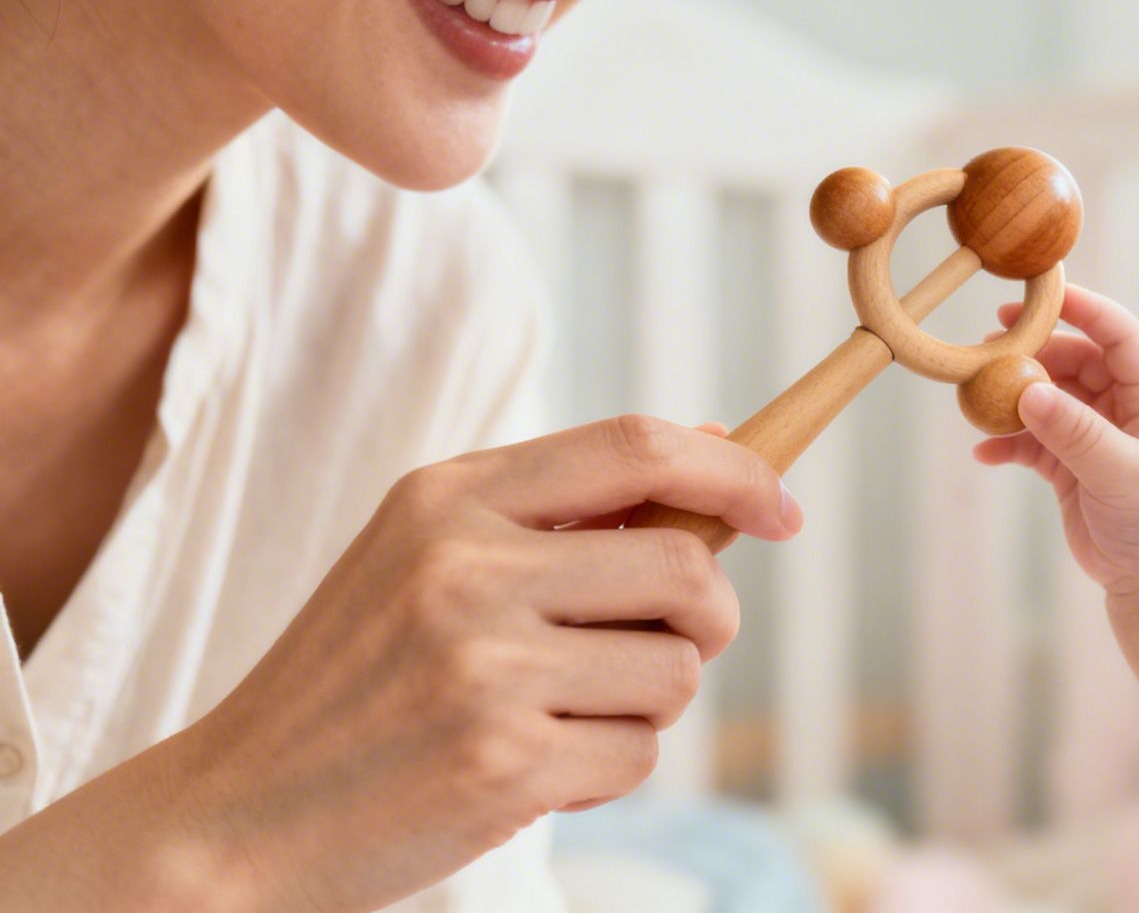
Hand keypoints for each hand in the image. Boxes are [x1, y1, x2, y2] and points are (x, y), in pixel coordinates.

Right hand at [167, 416, 799, 912]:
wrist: (238, 815)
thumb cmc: (358, 682)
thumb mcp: (428, 555)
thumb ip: (563, 505)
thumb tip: (712, 441)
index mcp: (449, 497)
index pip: (637, 444)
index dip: (734, 470)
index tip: (782, 507)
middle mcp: (466, 567)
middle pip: (685, 565)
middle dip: (708, 618)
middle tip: (667, 647)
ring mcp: (483, 666)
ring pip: (677, 670)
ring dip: (648, 704)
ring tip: (562, 715)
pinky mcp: (504, 762)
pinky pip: (641, 752)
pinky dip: (610, 770)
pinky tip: (536, 770)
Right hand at [974, 284, 1138, 594]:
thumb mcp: (1122, 473)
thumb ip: (1075, 433)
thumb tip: (1027, 390)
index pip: (1121, 336)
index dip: (1085, 310)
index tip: (1042, 296)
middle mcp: (1126, 407)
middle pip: (1077, 360)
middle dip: (1034, 353)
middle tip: (988, 349)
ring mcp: (1098, 435)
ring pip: (1050, 397)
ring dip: (1015, 397)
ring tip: (976, 399)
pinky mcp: (1074, 465)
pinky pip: (1035, 440)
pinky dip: (1009, 442)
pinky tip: (983, 452)